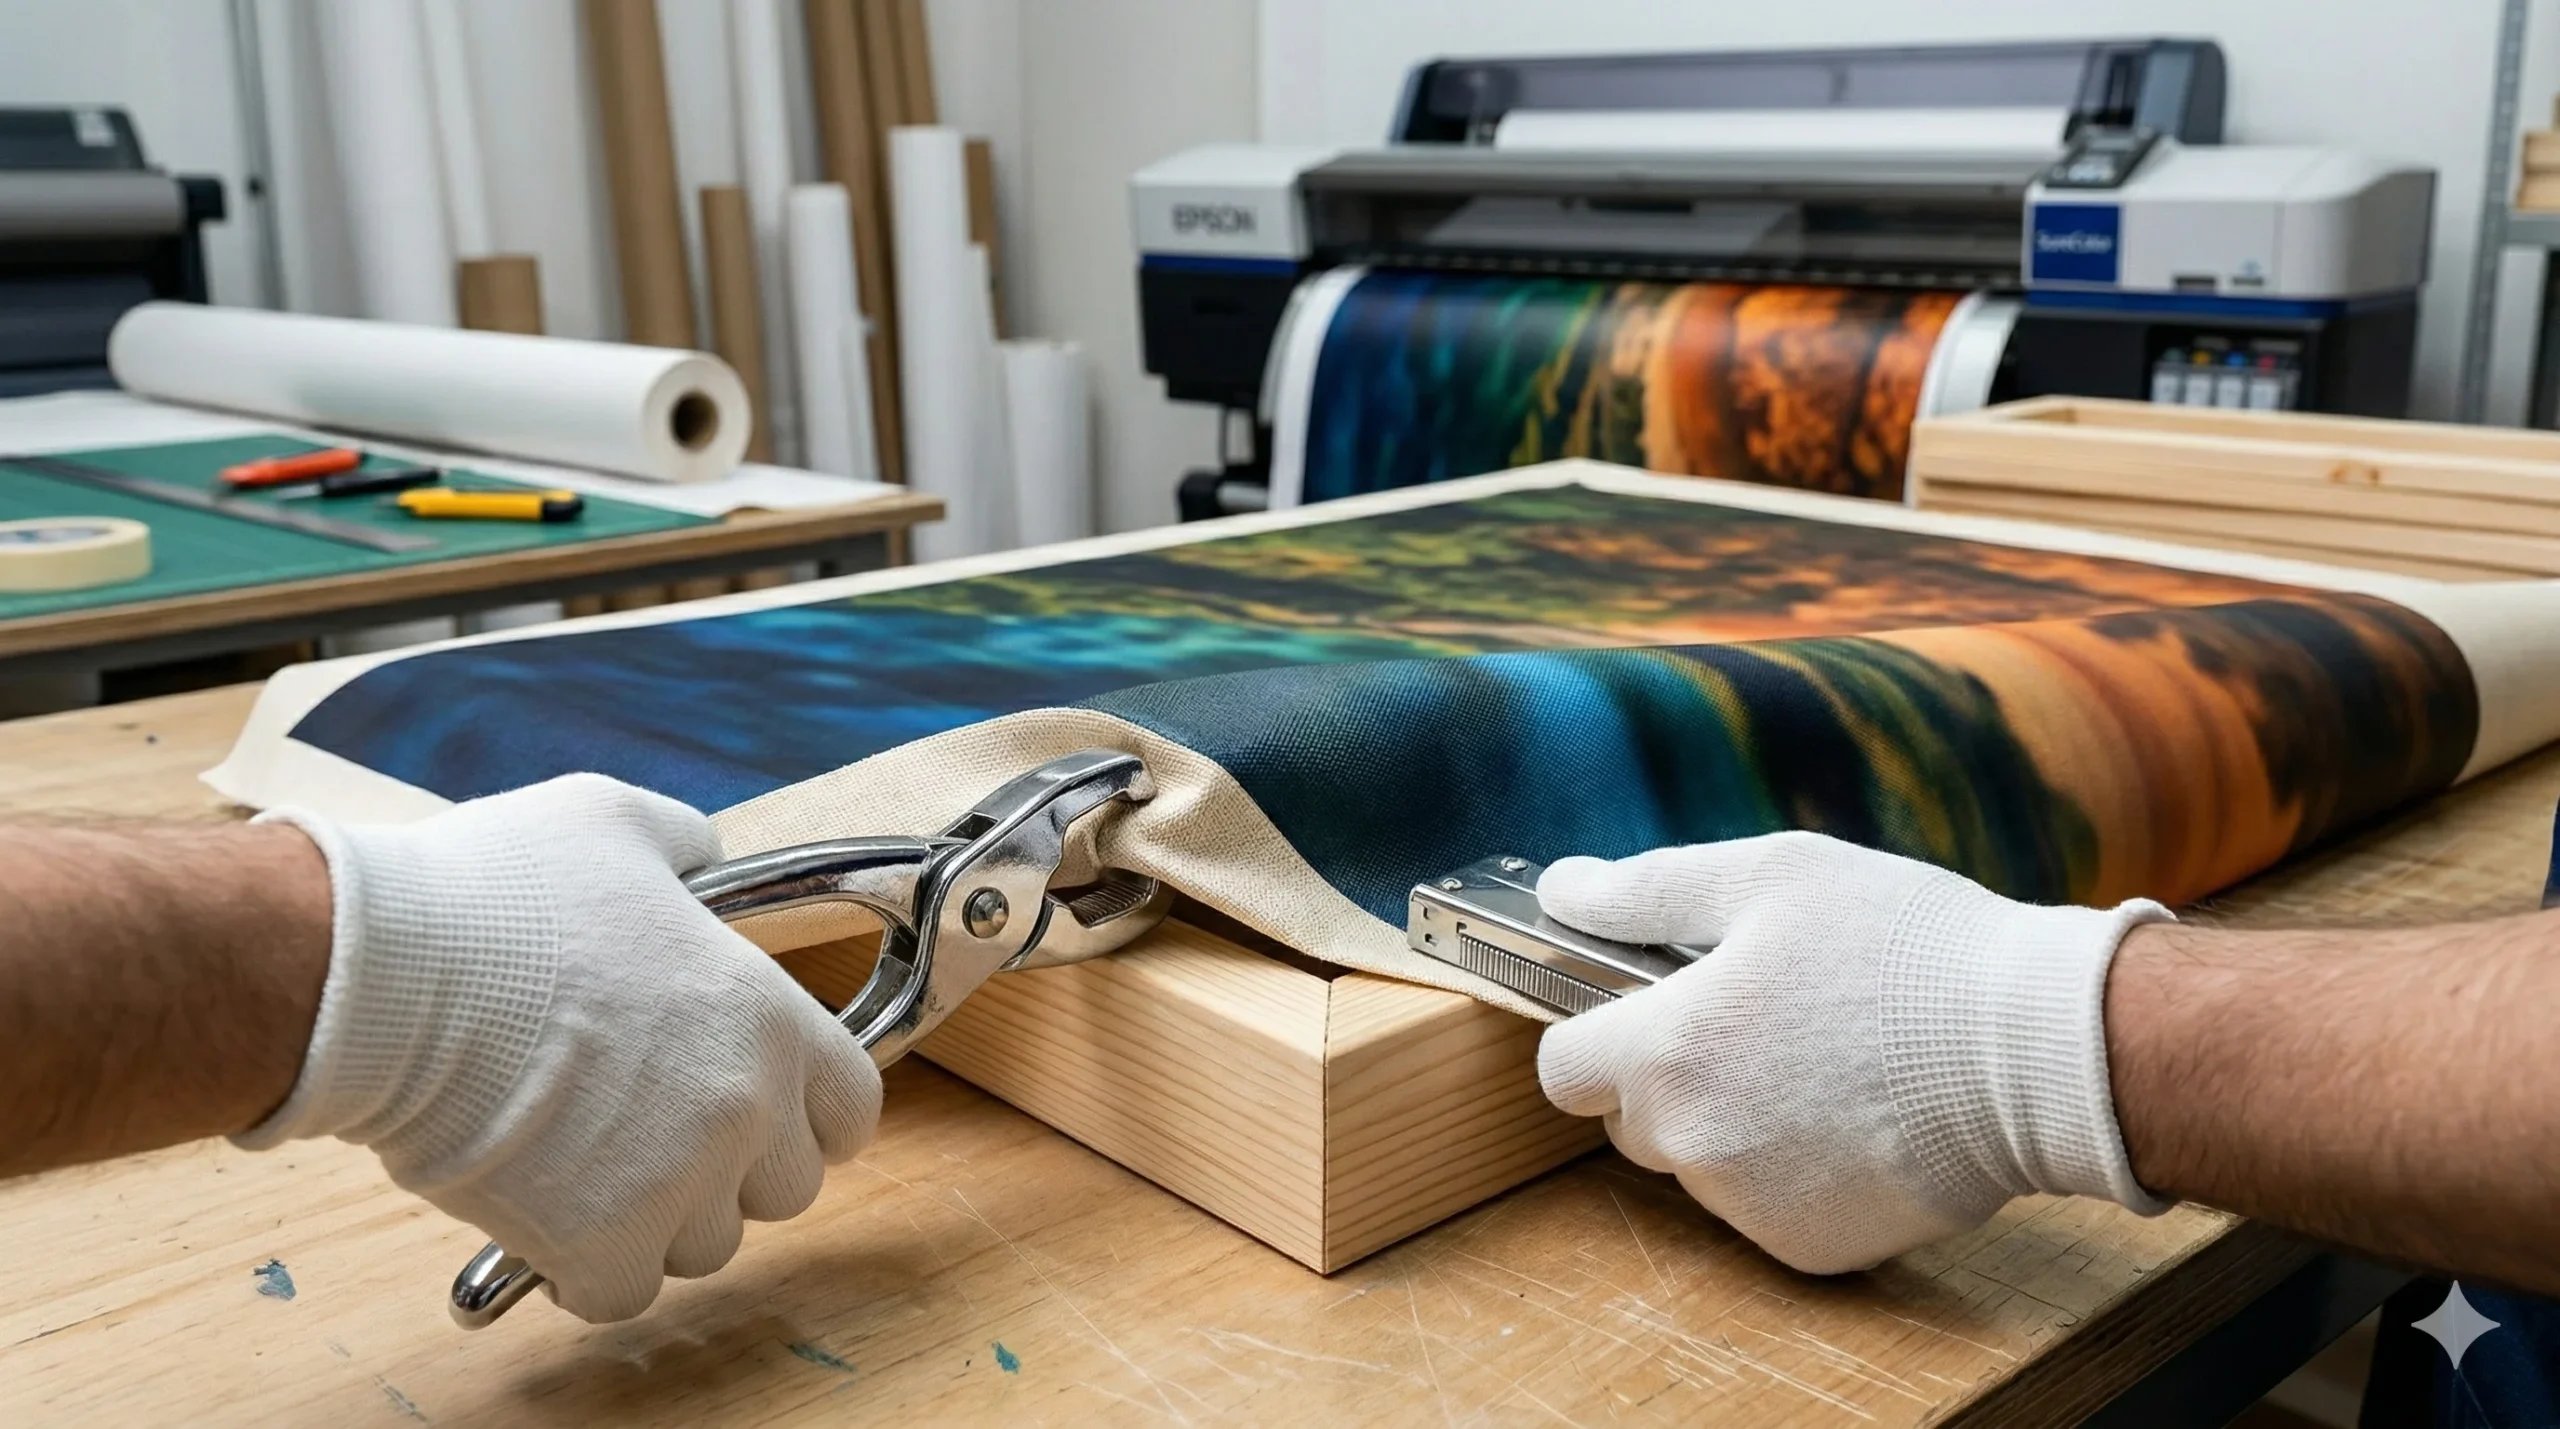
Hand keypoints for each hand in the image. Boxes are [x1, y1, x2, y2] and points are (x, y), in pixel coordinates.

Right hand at [241, 775, 880, 1321]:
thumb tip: (699, 862)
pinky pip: (624, 1291)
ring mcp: (677, 1184)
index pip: (851, 1108)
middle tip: (658, 1132)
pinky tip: (551, 1214)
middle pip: (787, 1187)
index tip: (768, 1111)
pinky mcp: (598, 1245)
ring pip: (706, 1245)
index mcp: (767, 1017)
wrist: (374, 974)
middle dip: (733, 1169)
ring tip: (591, 1162)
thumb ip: (684, 849)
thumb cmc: (486, 894)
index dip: (811, 1114)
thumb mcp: (614, 821)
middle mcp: (743, 1108)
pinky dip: (590, 1269)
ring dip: (659, 1218)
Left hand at [1535, 832, 2171, 1273]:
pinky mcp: (1809, 1250)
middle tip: (1758, 1024)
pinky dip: (1793, 1172)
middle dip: (1672, 1077)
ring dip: (1734, 1124)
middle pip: (1631, 1119)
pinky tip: (1854, 1118)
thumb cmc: (1909, 950)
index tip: (1639, 1012)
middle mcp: (1694, 1142)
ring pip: (1701, 1165)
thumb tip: (1562, 888)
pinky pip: (1765, 1208)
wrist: (2041, 1054)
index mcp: (1668, 1051)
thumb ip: (1648, 889)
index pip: (1563, 1068)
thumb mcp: (1771, 877)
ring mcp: (1750, 1205)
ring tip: (1823, 1064)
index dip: (1595, 1033)